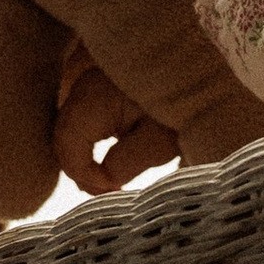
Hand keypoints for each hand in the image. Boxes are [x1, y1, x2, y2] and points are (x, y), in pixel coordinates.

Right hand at [53, 45, 180, 195]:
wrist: (199, 71)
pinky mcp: (97, 91)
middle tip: (111, 192)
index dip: (85, 175)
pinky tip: (111, 162)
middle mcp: (82, 87)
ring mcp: (88, 86)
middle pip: (63, 140)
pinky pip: (81, 125)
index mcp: (94, 97)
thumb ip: (123, 164)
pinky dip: (89, 148)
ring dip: (84, 161)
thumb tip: (102, 182)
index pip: (67, 146)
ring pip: (70, 134)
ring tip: (112, 181)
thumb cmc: (183, 104)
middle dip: (82, 172)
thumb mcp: (160, 140)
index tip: (115, 188)